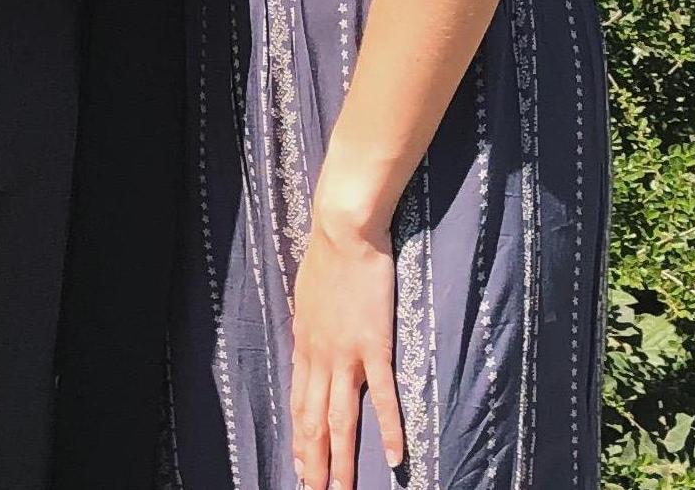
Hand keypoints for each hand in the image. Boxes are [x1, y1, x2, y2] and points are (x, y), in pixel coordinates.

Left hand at [290, 189, 403, 489]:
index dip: (300, 437)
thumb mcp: (308, 294)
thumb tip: (310, 338)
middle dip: (314, 461)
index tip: (300, 464)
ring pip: (340, 419)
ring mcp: (346, 354)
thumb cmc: (327, 254)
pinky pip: (381, 396)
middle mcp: (320, 356)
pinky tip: (395, 458)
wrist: (343, 231)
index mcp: (305, 344)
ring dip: (342, 460)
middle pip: (314, 420)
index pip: (299, 402)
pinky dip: (388, 429)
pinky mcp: (373, 345)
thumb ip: (310, 323)